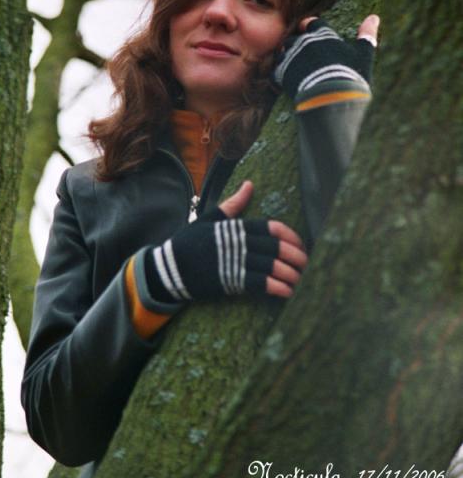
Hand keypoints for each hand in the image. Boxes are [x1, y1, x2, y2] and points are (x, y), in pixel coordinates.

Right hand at [145, 181, 306, 303]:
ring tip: (302, 281)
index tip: (301, 245)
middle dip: (296, 257)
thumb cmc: (190, 242)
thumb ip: (233, 205)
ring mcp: (234, 262)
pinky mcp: (230, 281)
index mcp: (235, 227)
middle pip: (275, 249)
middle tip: (308, 265)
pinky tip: (288, 292)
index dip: (290, 237)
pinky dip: (276, 288)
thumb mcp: (210, 219)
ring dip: (290, 275)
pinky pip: (259, 284)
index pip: (271, 228)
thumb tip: (249, 185)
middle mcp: (238, 243)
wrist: (169, 268)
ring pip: (271, 267)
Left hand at [273, 15, 379, 100]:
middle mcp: (304, 42)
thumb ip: (366, 35)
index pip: (311, 23)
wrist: (331, 98)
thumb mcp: (363, 55)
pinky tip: (287, 81)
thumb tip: (374, 17)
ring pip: (283, 51)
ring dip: (287, 57)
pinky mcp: (282, 74)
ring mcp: (291, 57)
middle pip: (294, 37)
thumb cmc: (350, 76)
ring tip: (295, 68)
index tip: (309, 32)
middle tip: (302, 55)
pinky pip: (275, 70)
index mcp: (322, 35)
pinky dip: (279, 74)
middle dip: (297, 43)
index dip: (309, 27)